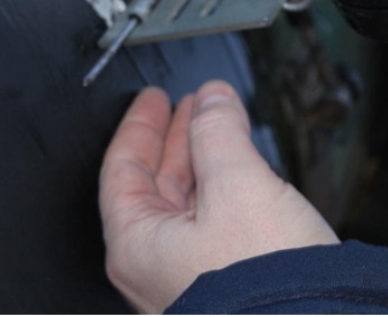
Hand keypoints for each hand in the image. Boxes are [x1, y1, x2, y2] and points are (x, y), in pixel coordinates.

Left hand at [99, 80, 338, 312]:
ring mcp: (190, 275)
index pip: (122, 168)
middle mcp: (157, 265)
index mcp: (139, 245)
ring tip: (222, 125)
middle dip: (178, 137)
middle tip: (193, 105)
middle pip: (156, 183)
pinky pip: (213, 220)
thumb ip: (218, 132)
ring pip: (189, 201)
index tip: (153, 99)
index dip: (140, 125)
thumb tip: (213, 98)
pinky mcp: (224, 280)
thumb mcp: (237, 187)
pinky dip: (225, 185)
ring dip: (205, 157)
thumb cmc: (264, 290)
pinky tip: (242, 168)